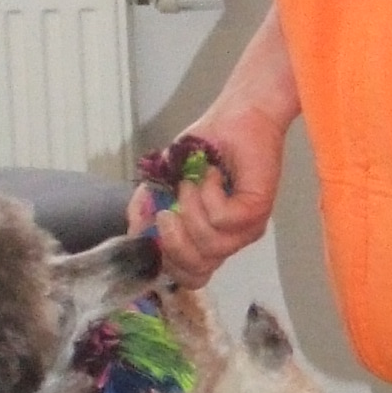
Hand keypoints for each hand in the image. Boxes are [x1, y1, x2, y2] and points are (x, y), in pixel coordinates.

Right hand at [131, 7, 300, 289]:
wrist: (237, 115)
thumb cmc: (206, 146)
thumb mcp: (165, 180)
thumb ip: (148, 208)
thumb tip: (135, 232)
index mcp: (209, 237)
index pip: (189, 277)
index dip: (165, 260)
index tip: (154, 226)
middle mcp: (229, 239)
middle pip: (195, 273)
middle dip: (172, 242)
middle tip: (168, 211)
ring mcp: (246, 228)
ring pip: (208, 246)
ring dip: (191, 208)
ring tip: (195, 181)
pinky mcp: (256, 211)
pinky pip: (221, 220)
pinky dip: (208, 194)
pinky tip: (213, 175)